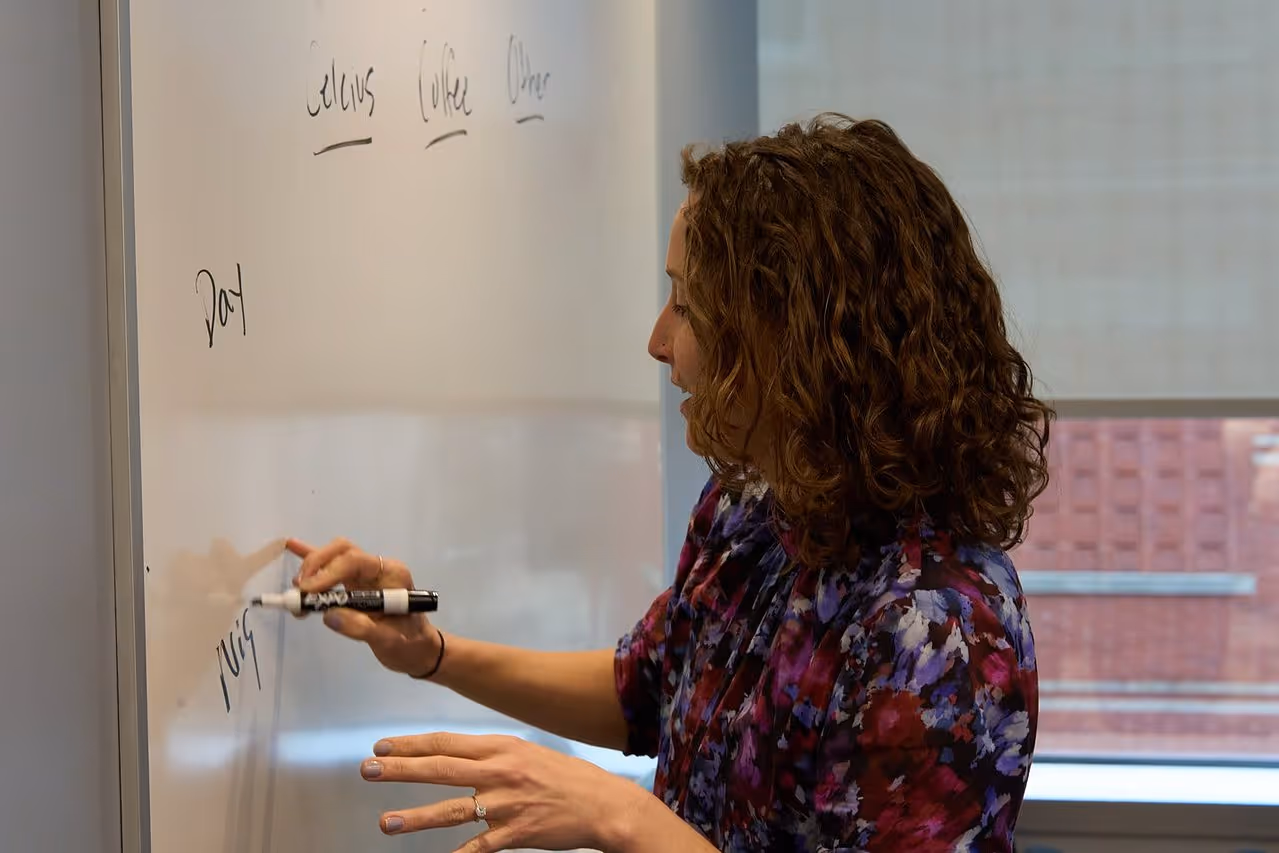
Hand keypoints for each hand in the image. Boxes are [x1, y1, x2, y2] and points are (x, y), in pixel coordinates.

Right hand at [285, 537, 441, 677]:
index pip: (355, 562)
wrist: (418, 651)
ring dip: (311, 569)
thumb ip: (362, 627)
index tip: (308, 592)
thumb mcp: (389, 640)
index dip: (329, 573)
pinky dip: (312, 558)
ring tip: (296, 591)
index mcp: (391, 574)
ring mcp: (364, 575)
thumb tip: (329, 615)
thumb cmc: (409, 644)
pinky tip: (293, 546)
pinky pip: (331, 567)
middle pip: (343, 552)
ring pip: (334, 557)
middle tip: (301, 591)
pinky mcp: (353, 585)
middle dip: (317, 566)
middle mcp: (376, 569)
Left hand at [359, 732, 647, 851]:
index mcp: (501, 747)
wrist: (601, 803)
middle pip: (441, 769)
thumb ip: (489, 755)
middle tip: (368, 770)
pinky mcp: (516, 834)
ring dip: (417, 817)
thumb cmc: (562, 776)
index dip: (411, 744)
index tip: (381, 746)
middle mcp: (500, 772)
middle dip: (401, 770)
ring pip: (453, 811)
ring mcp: (507, 804)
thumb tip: (452, 756)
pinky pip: (480, 848)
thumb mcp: (524, 753)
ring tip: (386, 822)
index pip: (446, 743)